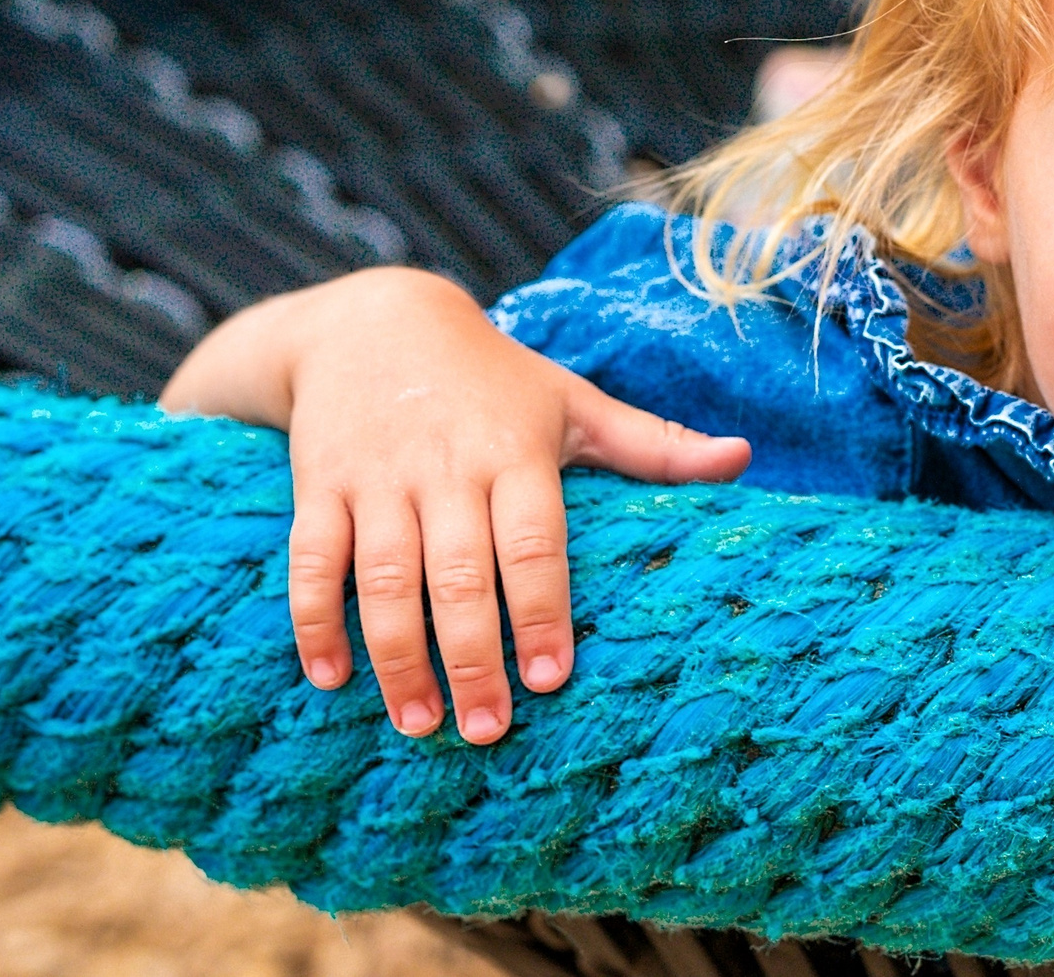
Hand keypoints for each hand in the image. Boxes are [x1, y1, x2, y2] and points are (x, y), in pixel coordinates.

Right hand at [162, 268, 749, 742]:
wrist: (375, 322)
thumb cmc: (495, 379)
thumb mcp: (574, 402)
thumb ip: (654, 443)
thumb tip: (742, 458)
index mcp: (515, 452)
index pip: (534, 541)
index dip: (543, 609)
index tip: (554, 677)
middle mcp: (446, 468)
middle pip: (460, 573)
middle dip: (473, 656)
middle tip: (486, 730)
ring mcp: (377, 479)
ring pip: (383, 576)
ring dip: (397, 655)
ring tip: (418, 722)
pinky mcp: (320, 486)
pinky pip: (310, 560)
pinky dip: (314, 619)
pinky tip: (329, 677)